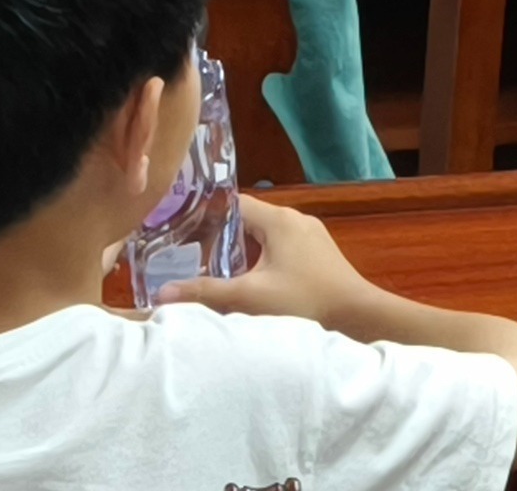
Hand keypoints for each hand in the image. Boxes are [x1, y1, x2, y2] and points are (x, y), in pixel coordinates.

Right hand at [164, 197, 373, 328]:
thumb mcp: (249, 296)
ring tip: (204, 269)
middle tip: (182, 254)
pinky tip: (241, 281)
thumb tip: (161, 293)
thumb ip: (205, 292)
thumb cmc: (303, 300)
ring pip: (261, 236)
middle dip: (215, 236)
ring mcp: (308, 235)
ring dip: (236, 251)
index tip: (176, 230)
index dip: (203, 215)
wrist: (355, 313)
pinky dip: (255, 258)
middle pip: (245, 220)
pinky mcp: (314, 252)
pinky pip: (276, 247)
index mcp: (279, 219)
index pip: (233, 204)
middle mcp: (294, 219)